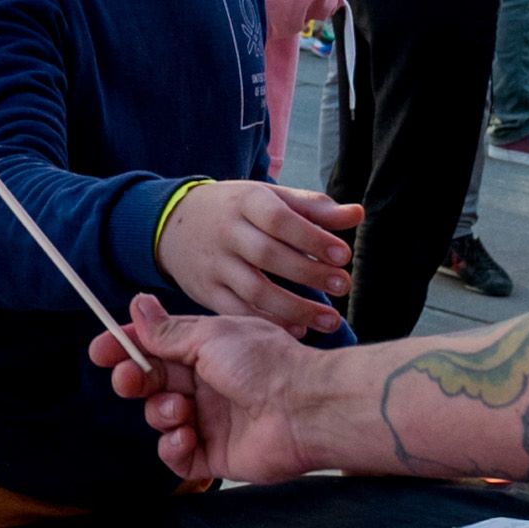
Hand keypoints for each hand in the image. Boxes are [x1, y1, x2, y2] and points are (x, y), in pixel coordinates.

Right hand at [92, 295, 328, 484]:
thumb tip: (139, 305)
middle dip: (134, 380)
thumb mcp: (209, 336)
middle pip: (152, 383)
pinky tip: (184, 436)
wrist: (304, 408)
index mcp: (206, 350)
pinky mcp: (214, 455)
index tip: (100, 350)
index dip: (126, 347)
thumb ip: (168, 331)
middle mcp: (206, 384)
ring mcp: (210, 420)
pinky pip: (176, 456)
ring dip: (160, 413)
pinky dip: (172, 447)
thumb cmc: (266, 365)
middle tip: (128, 379)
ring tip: (180, 410)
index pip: (156, 347)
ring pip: (160, 418)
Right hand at [159, 180, 358, 338]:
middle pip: (268, 255)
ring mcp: (214, 264)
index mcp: (245, 201)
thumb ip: (314, 209)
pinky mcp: (205, 292)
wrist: (171, 225)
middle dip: (309, 273)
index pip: (279, 219)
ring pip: (254, 289)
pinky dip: (268, 322)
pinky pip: (237, 311)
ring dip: (295, 307)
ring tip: (330, 320)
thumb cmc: (235, 210)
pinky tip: (297, 329)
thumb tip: (356, 215)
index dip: (312, 237)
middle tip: (343, 286)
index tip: (343, 255)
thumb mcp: (269, 198)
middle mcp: (226, 232)